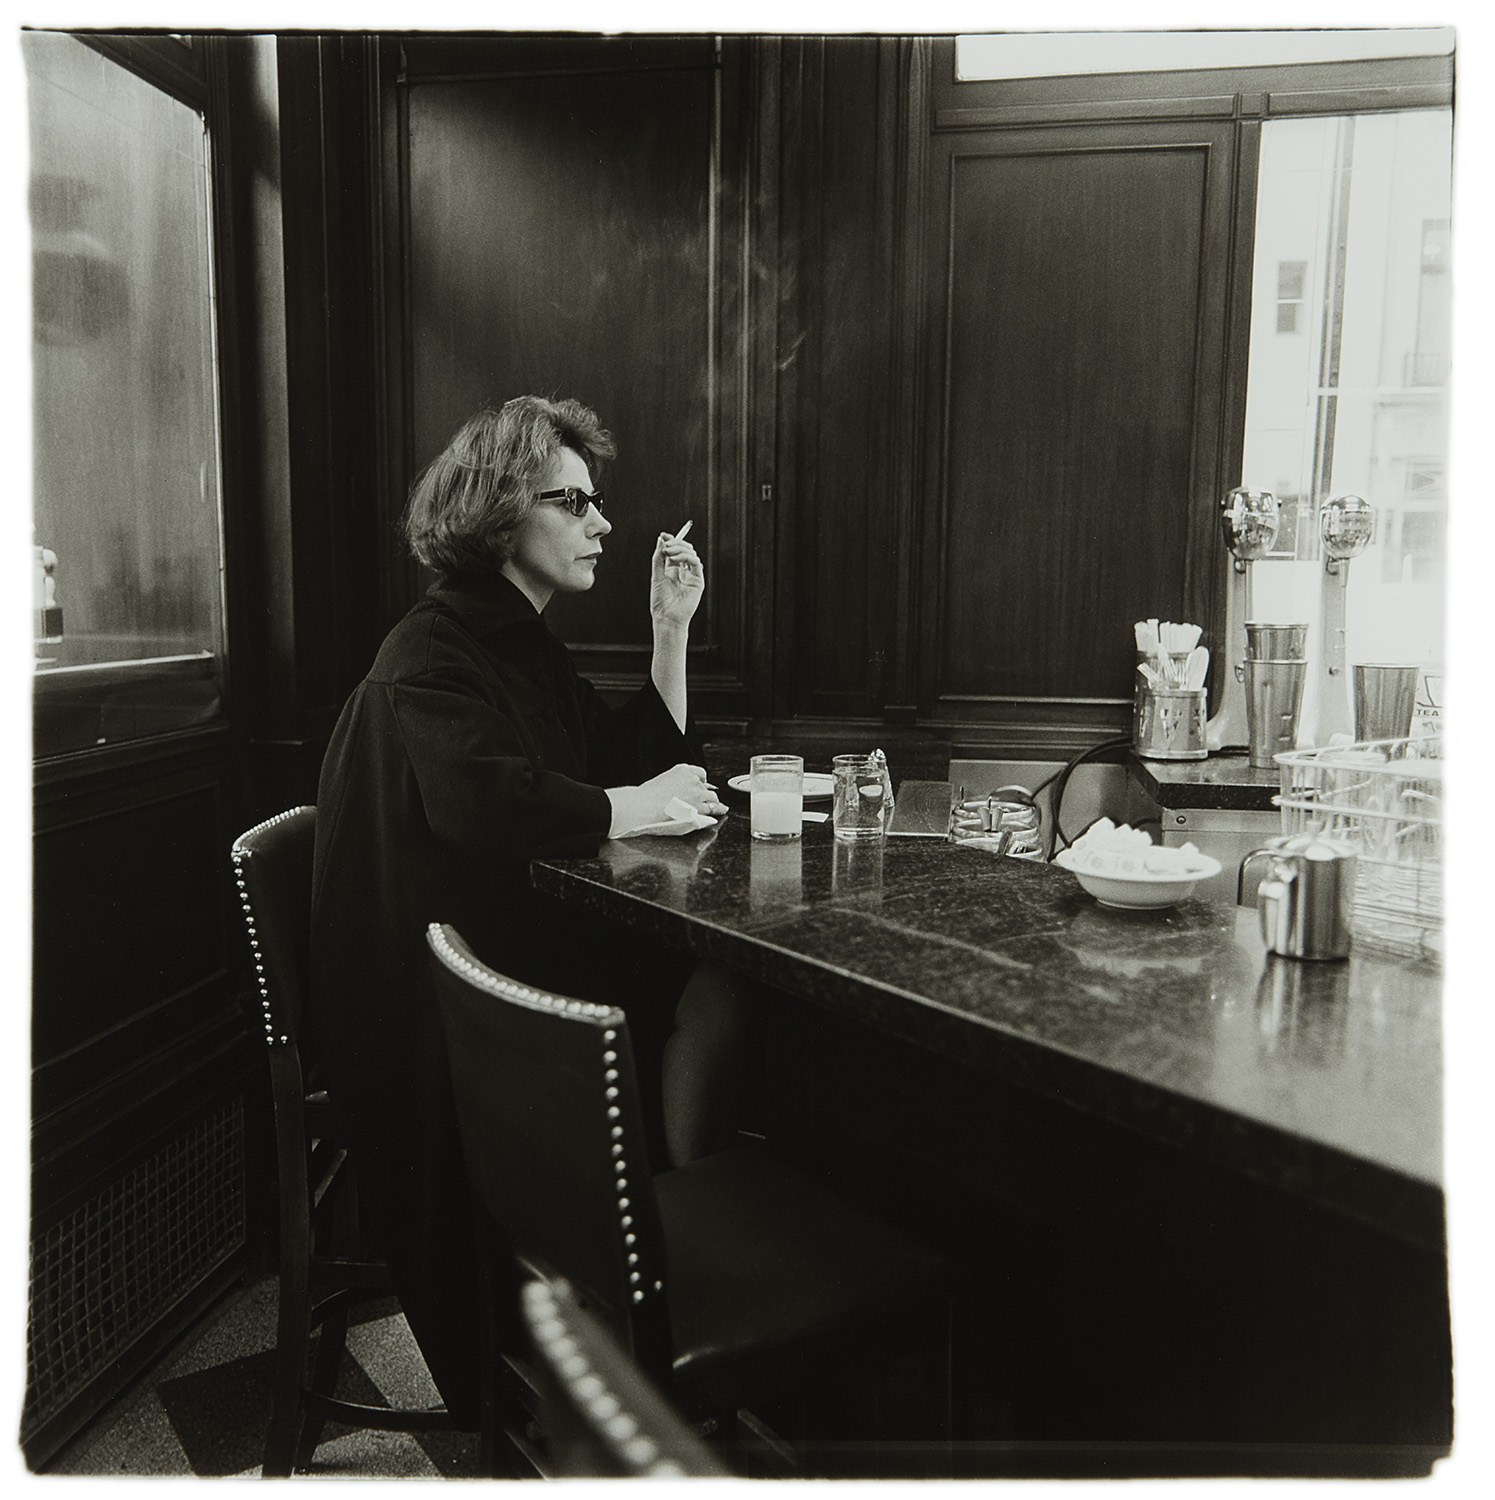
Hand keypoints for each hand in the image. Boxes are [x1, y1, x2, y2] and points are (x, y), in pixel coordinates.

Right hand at [606, 763, 726, 836]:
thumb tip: (684, 789)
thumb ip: (677, 782)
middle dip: (705, 793)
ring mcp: (697, 793)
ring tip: (715, 806)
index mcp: (683, 770)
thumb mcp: (664, 780)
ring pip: (713, 797)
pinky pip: (714, 809)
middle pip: (707, 786)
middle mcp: (692, 780)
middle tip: (703, 799)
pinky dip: (718, 810)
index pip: (700, 773)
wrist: (644, 806)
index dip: (701, 781)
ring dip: (712, 802)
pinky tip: (721, 811)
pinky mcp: (699, 807)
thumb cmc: (647, 796)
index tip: (700, 785)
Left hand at [649, 532, 703, 629]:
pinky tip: (676, 559)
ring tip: (669, 553)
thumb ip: (659, 557)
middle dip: (676, 543)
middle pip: (684, 549)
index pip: (674, 550)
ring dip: (680, 549)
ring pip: (691, 554)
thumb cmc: (660, 600)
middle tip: (667, 545)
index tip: (664, 535)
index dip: (671, 541)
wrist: (667, 616)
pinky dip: (686, 557)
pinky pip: (696, 563)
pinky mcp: (698, 581)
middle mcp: (682, 571)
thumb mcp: (656, 575)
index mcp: (672, 570)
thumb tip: (661, 539)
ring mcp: (691, 575)